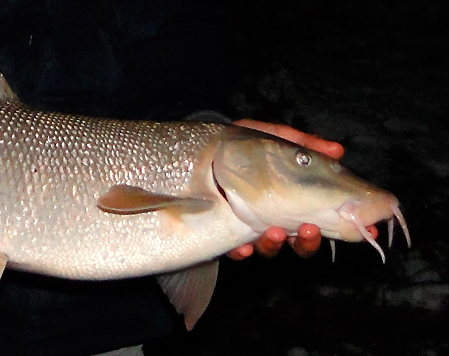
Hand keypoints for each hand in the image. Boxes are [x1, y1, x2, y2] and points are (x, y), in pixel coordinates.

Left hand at [226, 119, 376, 259]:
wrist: (202, 148)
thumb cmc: (245, 145)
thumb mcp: (274, 138)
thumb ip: (302, 144)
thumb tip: (338, 150)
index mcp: (293, 201)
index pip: (323, 220)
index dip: (344, 230)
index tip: (364, 230)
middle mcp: (275, 219)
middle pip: (300, 244)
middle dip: (308, 242)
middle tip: (309, 229)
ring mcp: (250, 228)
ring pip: (270, 249)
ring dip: (275, 245)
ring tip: (275, 232)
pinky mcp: (224, 232)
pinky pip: (235, 250)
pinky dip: (241, 251)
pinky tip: (243, 247)